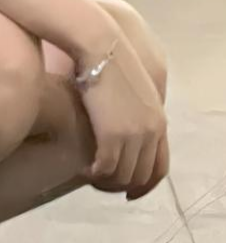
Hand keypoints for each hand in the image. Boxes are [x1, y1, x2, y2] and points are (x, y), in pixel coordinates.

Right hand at [75, 32, 168, 199]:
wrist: (101, 49)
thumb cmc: (109, 62)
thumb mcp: (131, 90)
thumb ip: (133, 111)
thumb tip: (121, 127)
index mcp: (159, 121)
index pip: (160, 167)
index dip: (145, 185)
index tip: (129, 194)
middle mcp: (152, 132)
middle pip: (141, 176)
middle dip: (120, 186)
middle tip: (98, 182)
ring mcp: (135, 135)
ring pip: (123, 176)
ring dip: (105, 182)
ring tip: (88, 175)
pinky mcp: (114, 136)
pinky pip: (106, 169)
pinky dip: (94, 174)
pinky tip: (82, 169)